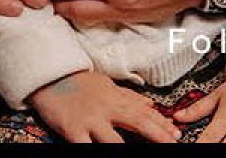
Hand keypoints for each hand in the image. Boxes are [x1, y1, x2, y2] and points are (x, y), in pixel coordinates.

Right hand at [28, 70, 179, 142]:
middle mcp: (107, 108)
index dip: (163, 124)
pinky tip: (105, 156)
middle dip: (159, 135)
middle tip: (175, 143)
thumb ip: (129, 97)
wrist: (47, 75)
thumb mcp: (107, 85)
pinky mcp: (72, 130)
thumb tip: (151, 106)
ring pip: (115, 141)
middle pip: (139, 122)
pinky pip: (86, 147)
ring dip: (129, 151)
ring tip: (149, 154)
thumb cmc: (78, 81)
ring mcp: (90, 120)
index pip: (145, 112)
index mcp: (116, 97)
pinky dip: (95, 152)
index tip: (177, 134)